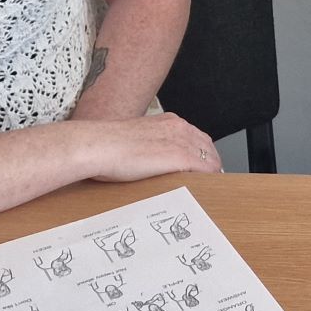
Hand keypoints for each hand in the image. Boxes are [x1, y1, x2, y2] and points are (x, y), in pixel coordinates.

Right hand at [80, 114, 220, 182]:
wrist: (99, 145)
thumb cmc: (107, 145)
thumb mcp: (135, 139)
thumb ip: (150, 145)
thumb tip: (151, 158)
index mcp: (169, 121)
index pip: (197, 137)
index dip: (201, 154)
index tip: (201, 166)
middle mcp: (179, 127)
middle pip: (208, 147)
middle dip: (210, 163)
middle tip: (208, 180)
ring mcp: (182, 141)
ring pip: (211, 158)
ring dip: (210, 173)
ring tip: (207, 188)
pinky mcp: (181, 156)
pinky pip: (206, 169)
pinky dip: (209, 180)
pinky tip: (205, 190)